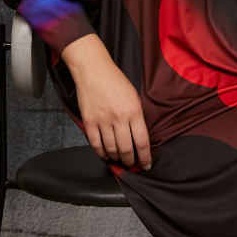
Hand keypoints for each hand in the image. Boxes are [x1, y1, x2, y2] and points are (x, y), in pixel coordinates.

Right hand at [60, 34, 151, 169]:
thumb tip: (140, 139)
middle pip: (126, 150)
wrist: (94, 70)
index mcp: (134, 111)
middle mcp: (119, 118)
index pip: (142, 142)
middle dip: (131, 161)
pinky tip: (106, 155)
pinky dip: (102, 154)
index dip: (145, 158)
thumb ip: (137, 118)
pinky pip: (95, 145)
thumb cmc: (116, 82)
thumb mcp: (135, 97)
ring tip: (120, 160)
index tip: (147, 166)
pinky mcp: (89, 121)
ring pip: (111, 150)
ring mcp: (102, 121)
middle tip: (132, 164)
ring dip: (117, 159)